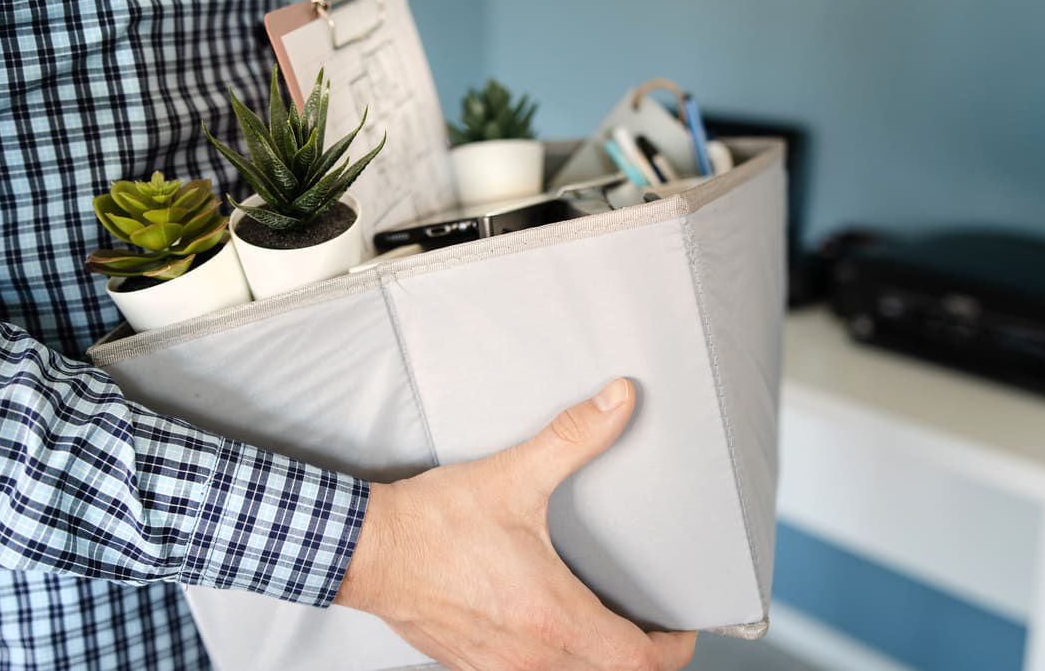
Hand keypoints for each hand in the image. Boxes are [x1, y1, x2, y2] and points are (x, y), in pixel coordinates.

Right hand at [335, 378, 697, 670]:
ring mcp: (498, 668)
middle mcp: (530, 656)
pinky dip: (553, 665)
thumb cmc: (433, 524)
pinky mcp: (471, 665)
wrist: (365, 551)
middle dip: (639, 659)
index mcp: (552, 616)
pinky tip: (547, 630)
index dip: (671, 650)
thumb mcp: (514, 475)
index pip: (636, 663)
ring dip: (595, 664)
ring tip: (605, 631)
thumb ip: (573, 436)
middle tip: (651, 629)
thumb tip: (619, 401)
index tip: (679, 630)